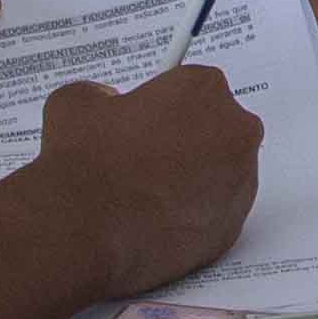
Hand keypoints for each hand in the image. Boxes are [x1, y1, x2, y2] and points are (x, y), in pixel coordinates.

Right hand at [31, 64, 262, 299]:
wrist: (85, 229)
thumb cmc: (87, 166)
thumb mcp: (77, 102)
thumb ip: (102, 92)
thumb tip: (104, 101)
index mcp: (204, 89)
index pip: (195, 88)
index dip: (168, 106)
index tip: (151, 120)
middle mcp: (234, 132)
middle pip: (217, 128)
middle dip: (188, 140)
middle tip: (147, 157)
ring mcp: (240, 183)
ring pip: (220, 173)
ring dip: (193, 178)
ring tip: (146, 191)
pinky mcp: (232, 228)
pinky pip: (215, 214)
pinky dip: (193, 215)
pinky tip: (156, 217)